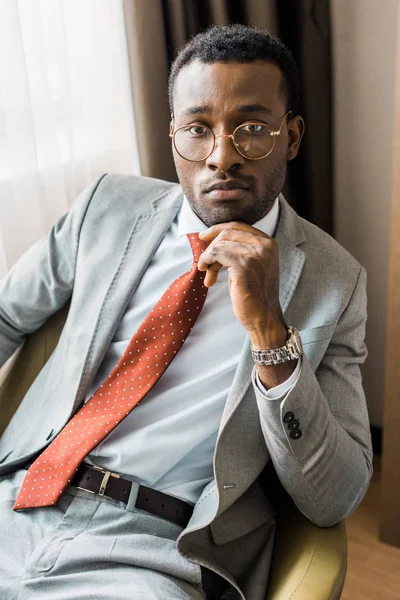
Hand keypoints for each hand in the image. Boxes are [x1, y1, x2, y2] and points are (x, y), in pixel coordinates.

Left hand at [198, 222, 285, 345]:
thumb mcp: (251, 265)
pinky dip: (207, 262)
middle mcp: (265, 245)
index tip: (203, 236)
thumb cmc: (254, 294)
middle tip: (205, 266)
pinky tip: (208, 278)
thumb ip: (239, 250)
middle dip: (211, 247)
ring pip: (219, 244)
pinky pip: (216, 254)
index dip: (217, 229)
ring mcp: (256, 254)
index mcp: (269, 243)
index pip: (238, 226)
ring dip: (208, 258)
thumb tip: (212, 238)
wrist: (264, 317)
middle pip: (227, 233)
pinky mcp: (244, 265)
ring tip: (208, 274)